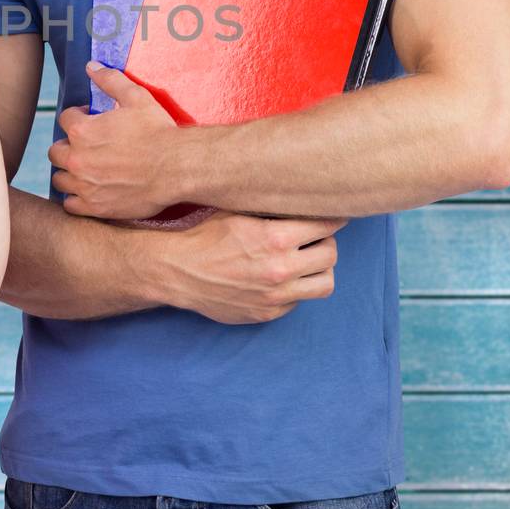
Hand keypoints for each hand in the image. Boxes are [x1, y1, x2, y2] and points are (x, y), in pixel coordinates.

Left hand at [49, 62, 183, 218]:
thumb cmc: (157, 131)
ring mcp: (84, 185)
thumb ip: (110, 80)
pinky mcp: (95, 207)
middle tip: (88, 146)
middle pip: (55, 151)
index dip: (79, 116)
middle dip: (68, 145)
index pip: (65, 118)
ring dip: (69, 172)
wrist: (176, 167)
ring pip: (59, 178)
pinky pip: (70, 205)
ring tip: (85, 169)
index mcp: (82, 130)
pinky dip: (76, 198)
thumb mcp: (135, 98)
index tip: (91, 120)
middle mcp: (77, 158)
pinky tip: (89, 191)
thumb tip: (91, 67)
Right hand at [153, 211, 346, 324]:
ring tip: (306, 261)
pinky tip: (280, 278)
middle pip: (331, 255)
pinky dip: (296, 288)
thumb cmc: (203, 236)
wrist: (176, 272)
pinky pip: (299, 301)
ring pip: (325, 283)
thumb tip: (299, 194)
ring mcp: (276, 296)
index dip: (333, 218)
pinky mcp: (268, 314)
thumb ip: (270, 206)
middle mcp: (281, 269)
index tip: (333, 215)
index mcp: (275, 237)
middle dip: (327, 242)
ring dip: (319, 269)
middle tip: (316, 237)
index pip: (326, 225)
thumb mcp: (236, 210)